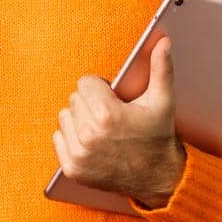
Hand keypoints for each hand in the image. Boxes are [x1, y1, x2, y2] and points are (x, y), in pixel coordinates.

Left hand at [53, 34, 186, 207]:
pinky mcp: (73, 168)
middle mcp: (89, 134)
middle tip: (111, 116)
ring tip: (101, 129)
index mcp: (108, 114)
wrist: (158, 179)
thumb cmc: (158, 137)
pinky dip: (71, 138)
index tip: (115, 99)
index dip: (101, 88)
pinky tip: (92, 143)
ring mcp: (79, 154)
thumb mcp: (162, 101)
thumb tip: (163, 42)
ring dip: (80, 119)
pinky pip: (58, 138)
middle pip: (75, 98)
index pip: (85, 82)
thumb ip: (160, 68)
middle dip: (91, 103)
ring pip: (65, 117)